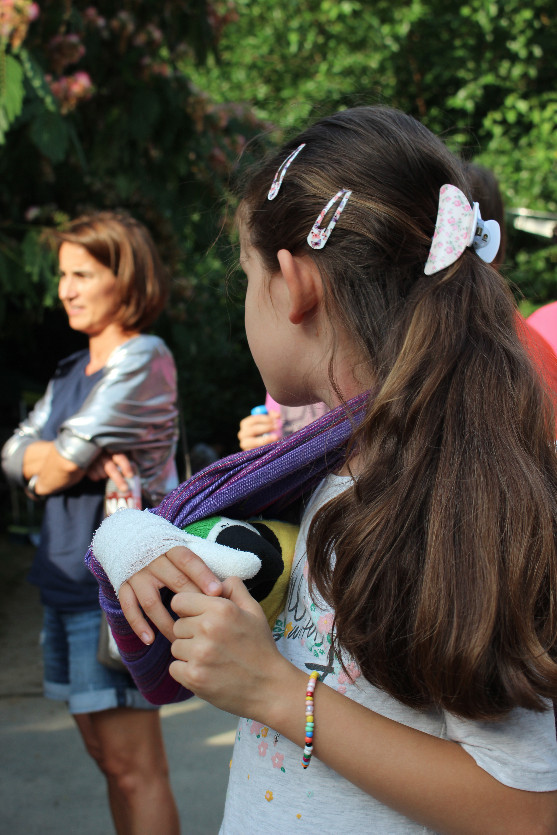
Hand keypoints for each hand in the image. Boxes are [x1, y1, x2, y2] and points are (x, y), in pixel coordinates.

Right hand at [87, 452, 133, 489]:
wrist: (85, 452)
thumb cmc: (105, 456)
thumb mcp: (113, 456)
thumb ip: (121, 463)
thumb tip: (132, 477)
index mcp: (112, 450)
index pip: (120, 458)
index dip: (126, 467)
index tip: (130, 476)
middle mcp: (103, 453)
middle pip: (111, 469)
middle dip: (119, 480)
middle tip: (125, 489)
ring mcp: (93, 458)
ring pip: (102, 474)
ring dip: (105, 476)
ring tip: (104, 472)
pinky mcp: (85, 464)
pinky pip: (94, 476)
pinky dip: (97, 477)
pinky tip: (96, 471)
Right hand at [119, 546, 222, 643]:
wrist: (126, 538)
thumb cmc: (163, 552)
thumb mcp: (180, 550)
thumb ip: (199, 566)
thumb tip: (226, 587)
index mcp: (171, 548)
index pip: (189, 561)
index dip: (203, 576)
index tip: (217, 592)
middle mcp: (153, 560)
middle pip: (174, 582)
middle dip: (191, 604)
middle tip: (205, 625)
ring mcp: (136, 574)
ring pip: (151, 601)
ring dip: (165, 623)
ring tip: (178, 640)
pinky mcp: (122, 586)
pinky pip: (129, 607)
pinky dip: (138, 625)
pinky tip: (150, 640)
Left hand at [169, 576, 286, 716]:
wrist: (270, 688)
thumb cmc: (260, 647)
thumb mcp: (254, 611)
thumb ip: (234, 588)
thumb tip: (216, 580)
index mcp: (221, 609)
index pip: (179, 601)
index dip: (188, 610)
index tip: (200, 619)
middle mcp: (208, 628)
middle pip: (177, 625)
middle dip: (190, 633)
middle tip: (212, 643)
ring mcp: (200, 654)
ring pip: (175, 647)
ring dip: (188, 653)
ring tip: (212, 658)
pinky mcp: (194, 677)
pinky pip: (174, 668)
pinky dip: (186, 672)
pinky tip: (206, 672)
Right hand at [237, 411, 280, 449]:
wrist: (267, 444)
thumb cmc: (267, 430)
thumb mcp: (269, 421)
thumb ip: (273, 415)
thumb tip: (277, 415)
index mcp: (246, 424)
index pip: (253, 419)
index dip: (265, 419)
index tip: (275, 420)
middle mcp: (243, 434)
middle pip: (253, 430)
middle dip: (266, 428)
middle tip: (277, 427)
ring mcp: (245, 444)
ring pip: (253, 442)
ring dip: (265, 439)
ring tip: (275, 437)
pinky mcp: (249, 453)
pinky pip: (256, 451)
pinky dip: (265, 448)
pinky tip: (272, 446)